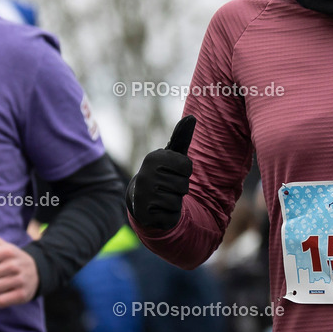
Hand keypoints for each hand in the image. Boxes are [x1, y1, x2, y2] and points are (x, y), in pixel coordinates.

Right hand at [126, 115, 195, 229]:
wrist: (141, 199)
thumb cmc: (163, 174)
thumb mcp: (172, 155)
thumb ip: (182, 137)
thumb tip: (192, 117)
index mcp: (153, 158)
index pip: (187, 166)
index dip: (184, 171)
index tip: (173, 171)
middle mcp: (145, 175)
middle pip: (184, 184)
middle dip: (180, 187)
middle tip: (167, 186)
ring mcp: (143, 195)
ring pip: (178, 200)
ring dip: (175, 201)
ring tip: (163, 196)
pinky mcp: (145, 214)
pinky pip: (171, 214)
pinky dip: (169, 214)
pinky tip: (159, 209)